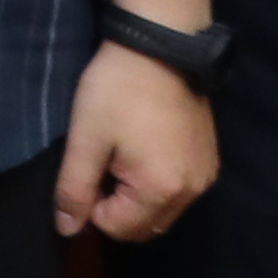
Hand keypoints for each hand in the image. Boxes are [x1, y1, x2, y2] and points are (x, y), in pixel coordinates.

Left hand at [58, 42, 218, 242]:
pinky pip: (179, 192)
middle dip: (116, 207)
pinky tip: (144, 150)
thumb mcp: (86, 139)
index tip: (89, 168)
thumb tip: (67, 231)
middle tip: (103, 163)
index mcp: (161, 191)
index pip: (117, 229)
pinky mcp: (210, 161)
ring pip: (162, 212)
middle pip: (144, 227)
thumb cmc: (117, 91)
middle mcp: (192, 192)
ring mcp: (206, 176)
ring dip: (136, 198)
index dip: (92, 205)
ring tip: (122, 154)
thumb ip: (74, 189)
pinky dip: (157, 185)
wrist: (161, 46)